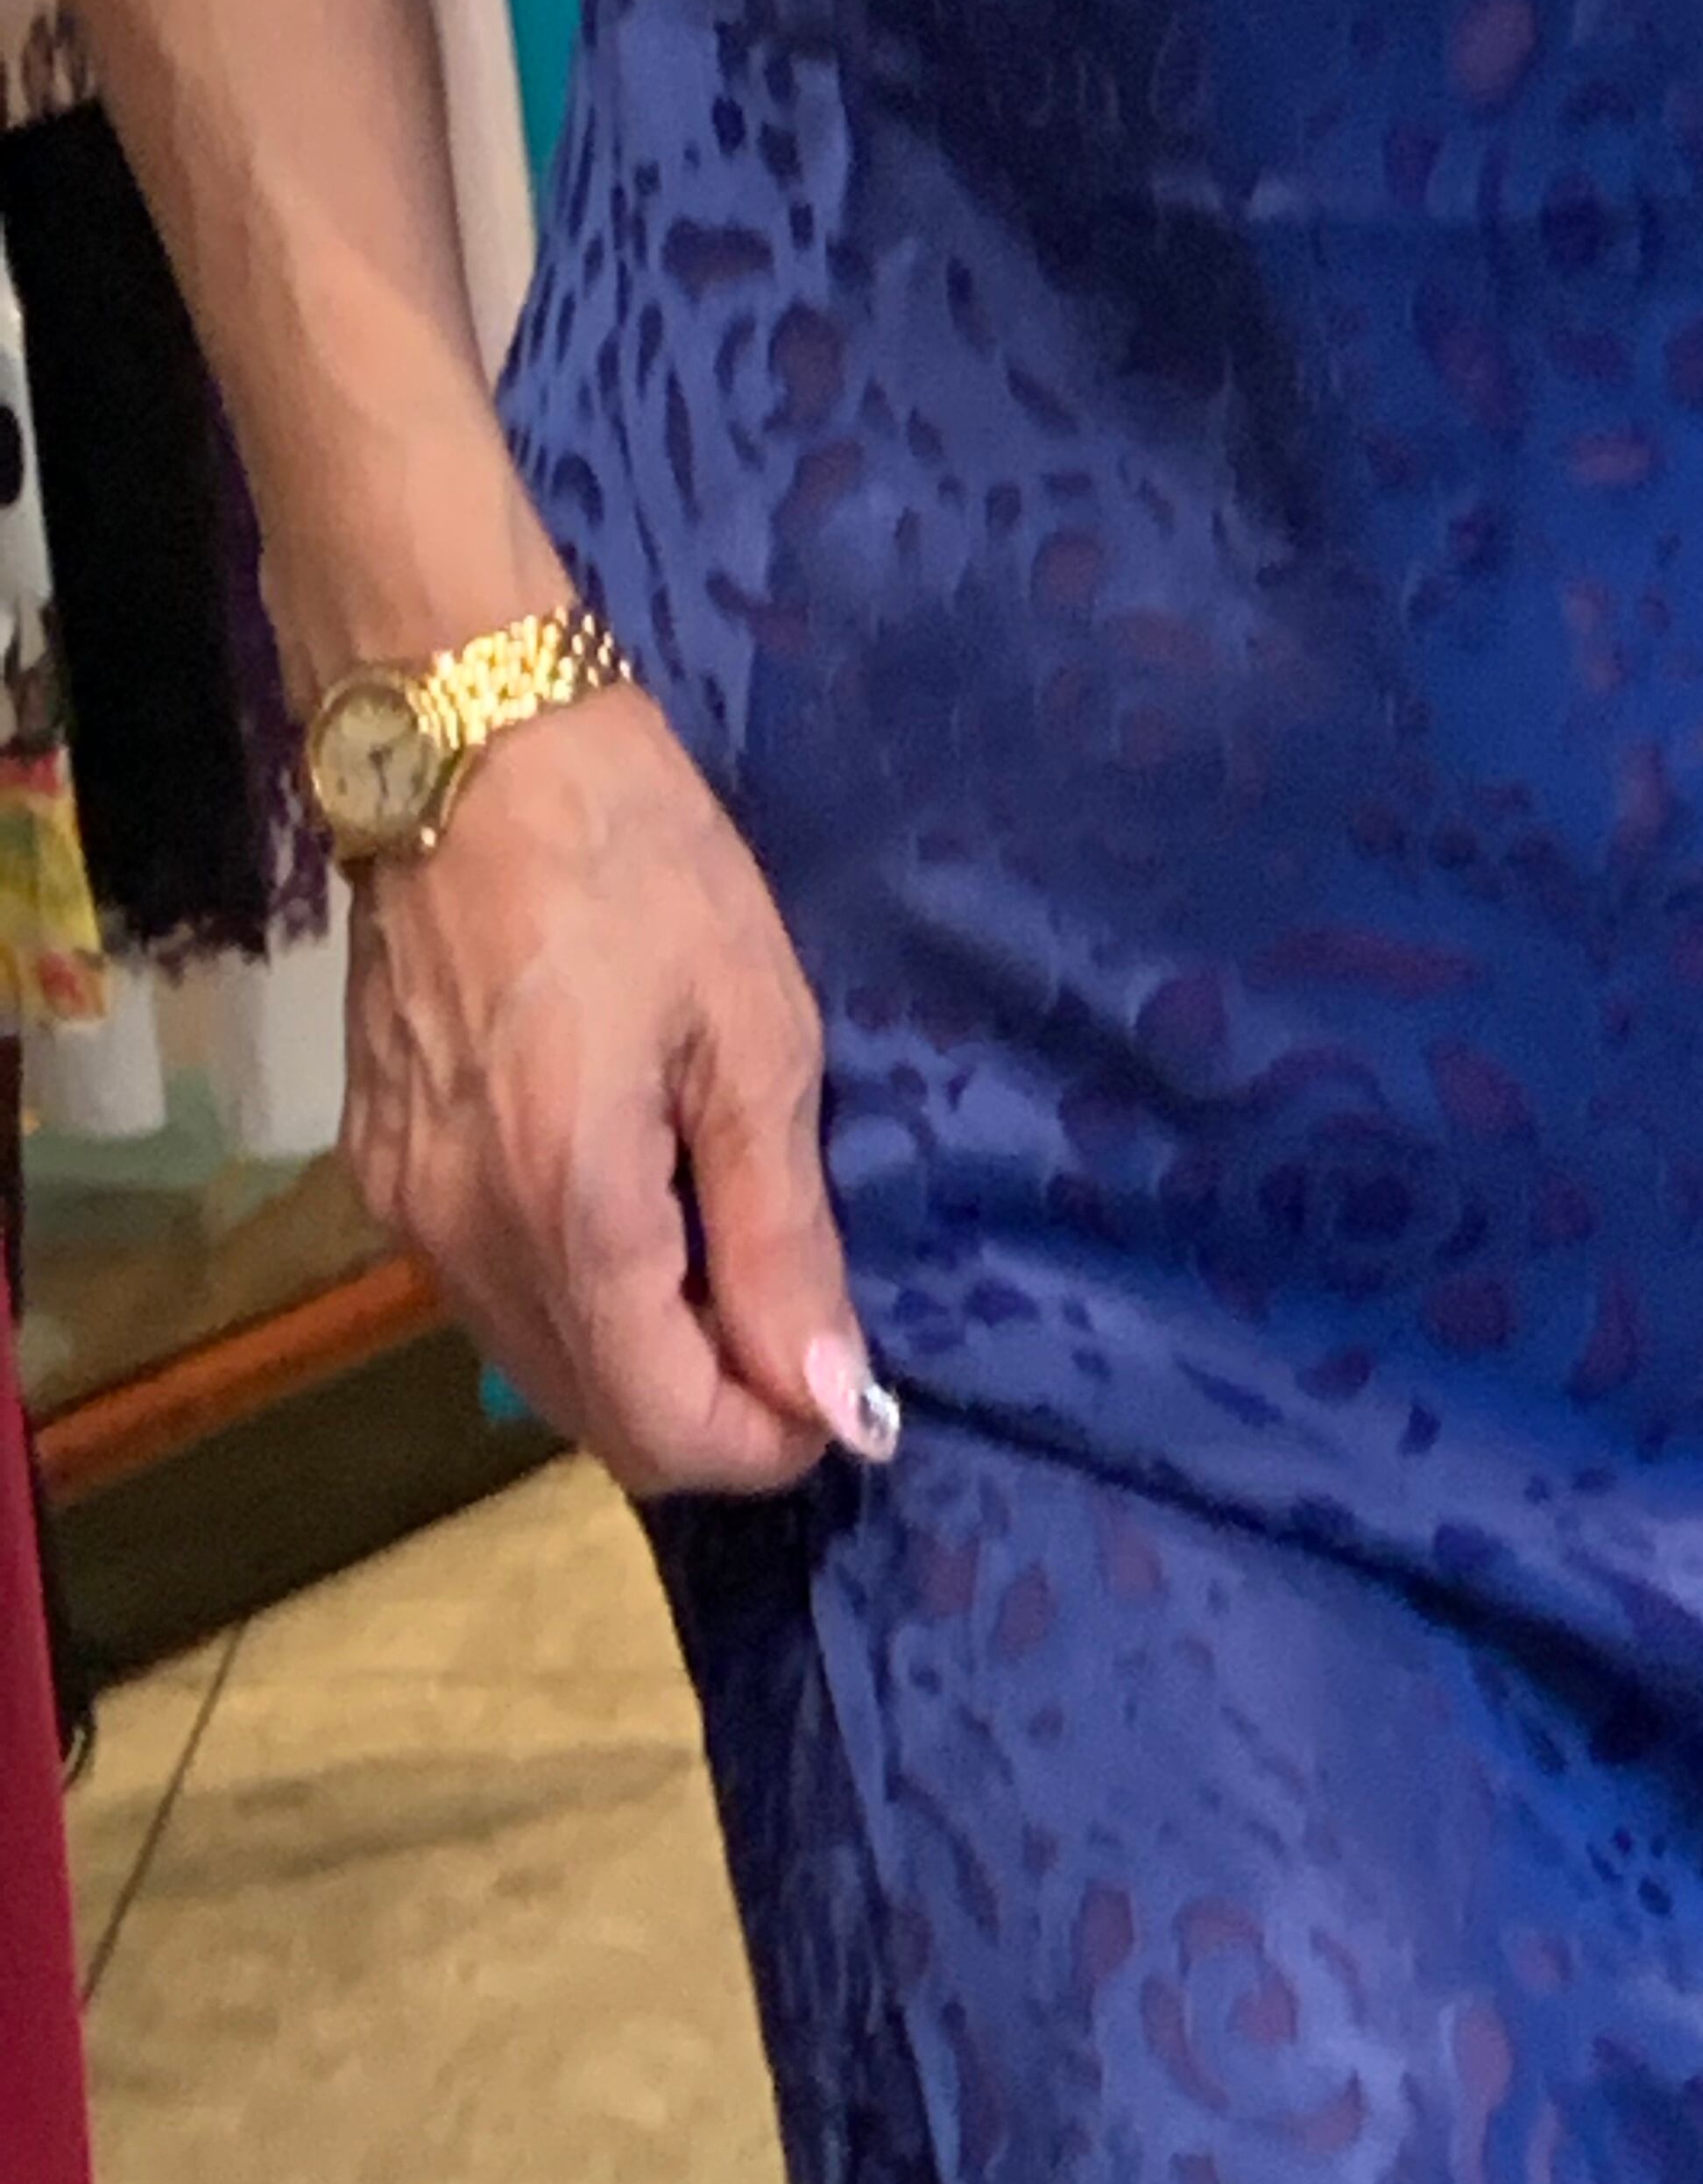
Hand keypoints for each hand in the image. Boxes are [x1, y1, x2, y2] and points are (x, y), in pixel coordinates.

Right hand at [340, 681, 898, 1496]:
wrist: (464, 738)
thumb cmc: (637, 867)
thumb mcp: (756, 1044)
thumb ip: (783, 1240)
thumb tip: (829, 1398)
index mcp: (567, 1211)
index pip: (666, 1429)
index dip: (768, 1445)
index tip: (841, 1398)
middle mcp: (464, 1239)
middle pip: (600, 1422)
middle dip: (713, 1417)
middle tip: (799, 1338)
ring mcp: (406, 1211)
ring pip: (541, 1369)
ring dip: (646, 1365)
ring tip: (730, 1272)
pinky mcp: (380, 1172)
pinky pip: (493, 1300)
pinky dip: (581, 1307)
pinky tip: (643, 1227)